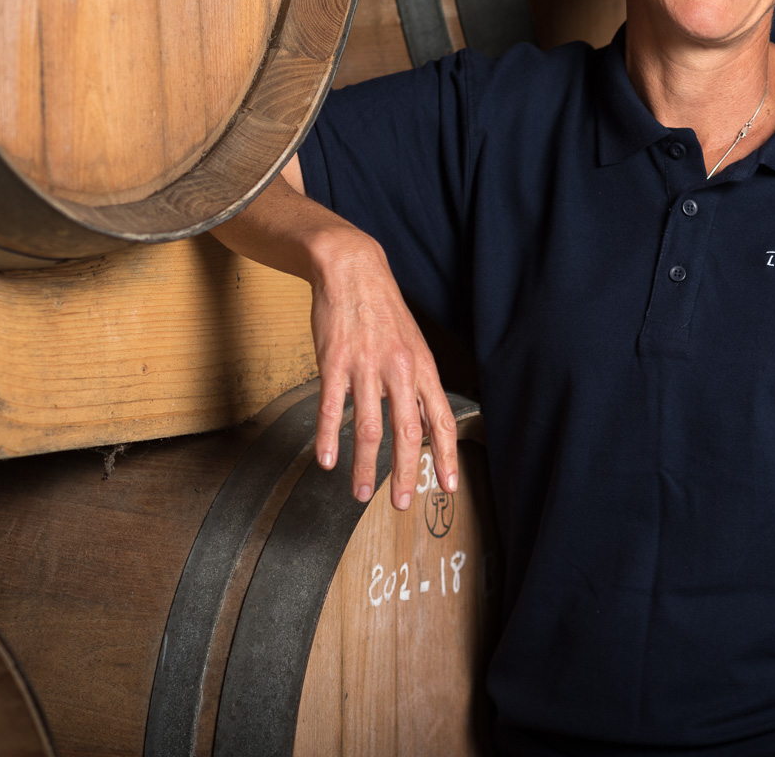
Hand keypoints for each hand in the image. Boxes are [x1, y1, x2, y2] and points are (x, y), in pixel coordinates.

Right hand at [308, 230, 459, 510]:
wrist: (353, 270)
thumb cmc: (383, 311)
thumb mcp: (411, 344)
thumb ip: (416, 383)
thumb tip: (421, 422)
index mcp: (421, 367)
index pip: (439, 419)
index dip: (445, 454)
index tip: (448, 486)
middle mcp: (398, 369)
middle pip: (407, 432)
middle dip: (405, 473)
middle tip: (401, 503)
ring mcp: (366, 366)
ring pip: (370, 427)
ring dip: (364, 466)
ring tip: (360, 493)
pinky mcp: (335, 362)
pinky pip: (333, 408)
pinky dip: (330, 437)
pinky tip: (326, 460)